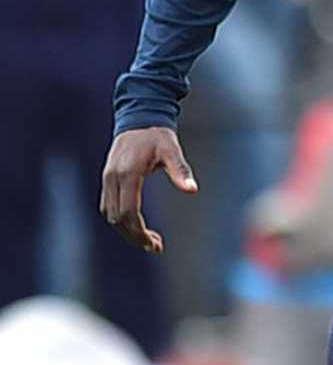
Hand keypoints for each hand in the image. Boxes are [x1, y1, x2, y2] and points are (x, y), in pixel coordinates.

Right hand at [100, 127, 197, 253]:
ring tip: (149, 240)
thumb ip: (180, 170)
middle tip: (156, 246)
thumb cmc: (158, 136)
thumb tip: (192, 189)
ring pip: (110, 214)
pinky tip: (138, 224)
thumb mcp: (172, 151)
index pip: (129, 213)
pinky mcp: (107, 179)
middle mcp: (112, 179)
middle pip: (117, 218)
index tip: (155, 244)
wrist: (139, 118)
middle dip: (135, 236)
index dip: (140, 232)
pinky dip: (121, 219)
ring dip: (127, 230)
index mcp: (127, 174)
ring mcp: (107, 179)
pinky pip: (109, 206)